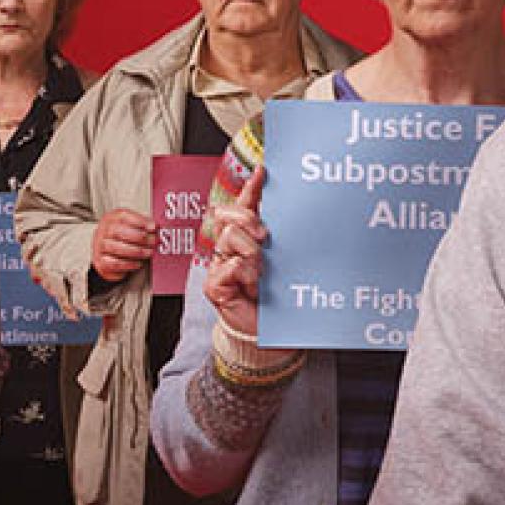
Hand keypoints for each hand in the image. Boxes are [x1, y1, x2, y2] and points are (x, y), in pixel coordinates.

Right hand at [89, 208, 156, 283]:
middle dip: (139, 237)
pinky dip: (129, 264)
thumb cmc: (123, 238)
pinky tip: (138, 263)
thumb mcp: (132, 227)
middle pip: (118, 231)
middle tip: (153, 241)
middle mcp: (104, 231)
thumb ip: (143, 225)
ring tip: (148, 252)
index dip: (139, 221)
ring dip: (136, 251)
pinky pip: (115, 263)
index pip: (123, 215)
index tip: (153, 227)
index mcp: (112, 218)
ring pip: (116, 248)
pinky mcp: (101, 262)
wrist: (108, 254)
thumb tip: (158, 228)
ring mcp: (100, 246)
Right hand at [199, 166, 267, 339]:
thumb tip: (290, 207)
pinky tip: (253, 285)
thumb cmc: (278, 298)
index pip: (243, 206)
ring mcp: (219, 266)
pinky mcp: (214, 285)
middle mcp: (230, 249)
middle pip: (227, 215)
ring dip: (251, 253)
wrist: (271, 333)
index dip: (251, 188)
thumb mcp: (283, 260)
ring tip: (262, 273)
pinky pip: (228, 266)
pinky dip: (245, 273)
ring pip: (229, 238)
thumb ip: (281, 236)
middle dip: (247, 218)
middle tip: (265, 237)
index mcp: (246, 239)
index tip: (263, 171)